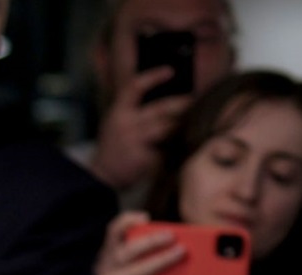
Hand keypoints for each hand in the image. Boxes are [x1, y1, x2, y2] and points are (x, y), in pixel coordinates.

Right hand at [90, 67, 193, 191]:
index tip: (170, 71)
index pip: (135, 87)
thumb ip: (134, 109)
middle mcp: (126, 125)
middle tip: (197, 100)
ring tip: (198, 120)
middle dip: (183, 103)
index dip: (153, 77)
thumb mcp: (117, 122)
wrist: (103, 175)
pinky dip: (179, 145)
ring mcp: (135, 142)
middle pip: (162, 108)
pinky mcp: (145, 159)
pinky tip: (185, 143)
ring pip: (169, 128)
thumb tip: (167, 92)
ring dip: (185, 124)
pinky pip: (169, 148)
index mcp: (118, 112)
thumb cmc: (115, 146)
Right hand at [93, 210, 181, 274]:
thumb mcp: (135, 267)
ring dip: (163, 260)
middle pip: (128, 250)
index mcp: (109, 254)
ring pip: (140, 269)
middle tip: (172, 237)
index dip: (127, 221)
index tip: (146, 218)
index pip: (113, 232)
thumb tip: (175, 243)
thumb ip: (146, 255)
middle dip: (152, 241)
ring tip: (181, 253)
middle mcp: (106, 267)